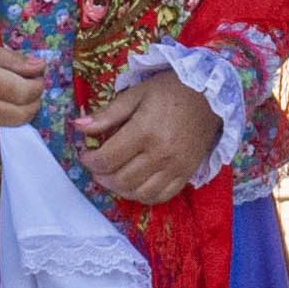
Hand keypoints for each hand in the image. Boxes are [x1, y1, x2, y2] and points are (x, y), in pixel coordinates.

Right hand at [0, 41, 49, 158]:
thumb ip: (12, 60)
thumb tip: (40, 67)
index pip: (23, 92)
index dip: (37, 88)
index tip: (37, 82)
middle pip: (20, 115)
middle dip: (33, 105)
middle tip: (30, 96)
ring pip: (8, 135)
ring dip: (21, 124)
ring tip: (17, 111)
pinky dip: (2, 142)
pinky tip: (3, 129)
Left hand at [78, 70, 225, 208]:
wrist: (210, 96)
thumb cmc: (170, 91)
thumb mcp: (135, 94)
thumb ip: (107, 115)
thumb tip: (78, 127)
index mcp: (144, 132)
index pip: (107, 159)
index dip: (89, 161)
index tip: (86, 154)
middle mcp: (160, 154)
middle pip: (121, 180)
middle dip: (102, 176)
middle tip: (97, 166)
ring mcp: (175, 167)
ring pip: (139, 193)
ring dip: (120, 189)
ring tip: (113, 176)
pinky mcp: (186, 174)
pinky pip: (162, 196)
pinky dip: (143, 196)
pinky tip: (135, 185)